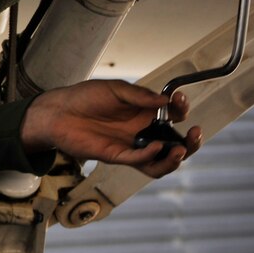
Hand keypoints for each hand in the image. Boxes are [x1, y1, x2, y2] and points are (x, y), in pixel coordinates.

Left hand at [20, 80, 201, 177]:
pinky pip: (139, 162)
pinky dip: (150, 157)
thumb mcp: (114, 90)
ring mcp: (130, 146)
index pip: (171, 116)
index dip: (180, 110)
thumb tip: (165, 99)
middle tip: (195, 133)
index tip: (179, 100)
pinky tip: (155, 147)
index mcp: (143, 113)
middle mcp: (140, 132)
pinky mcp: (117, 156)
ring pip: (161, 161)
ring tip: (182, 149)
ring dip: (175, 159)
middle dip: (190, 142)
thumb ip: (139, 96)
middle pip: (174, 144)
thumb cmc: (84, 97)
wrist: (58, 112)